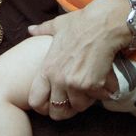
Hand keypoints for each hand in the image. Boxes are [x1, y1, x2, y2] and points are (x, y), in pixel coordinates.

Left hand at [25, 0, 128, 118]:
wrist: (104, 23)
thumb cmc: (81, 23)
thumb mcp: (57, 26)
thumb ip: (42, 30)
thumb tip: (30, 29)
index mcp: (47, 69)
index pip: (35, 101)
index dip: (43, 107)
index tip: (52, 104)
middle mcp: (58, 80)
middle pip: (57, 112)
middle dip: (66, 110)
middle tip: (75, 101)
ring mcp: (75, 84)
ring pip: (79, 106)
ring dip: (86, 99)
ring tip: (91, 87)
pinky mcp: (93, 85)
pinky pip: (97, 98)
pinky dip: (103, 92)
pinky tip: (105, 81)